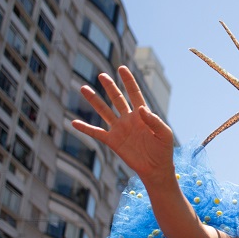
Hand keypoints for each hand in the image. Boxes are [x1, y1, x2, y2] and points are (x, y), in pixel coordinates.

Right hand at [72, 66, 175, 185]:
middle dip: (110, 87)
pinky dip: (85, 128)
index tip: (122, 68)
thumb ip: (154, 121)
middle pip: (117, 99)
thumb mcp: (164, 134)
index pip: (134, 94)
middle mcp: (129, 118)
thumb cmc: (163, 149)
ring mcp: (119, 129)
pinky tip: (74, 122)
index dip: (129, 81)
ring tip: (83, 88)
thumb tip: (141, 109)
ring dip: (94, 101)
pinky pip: (96, 133)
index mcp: (143, 114)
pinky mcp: (113, 141)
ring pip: (104, 111)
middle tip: (102, 75)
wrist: (156, 168)